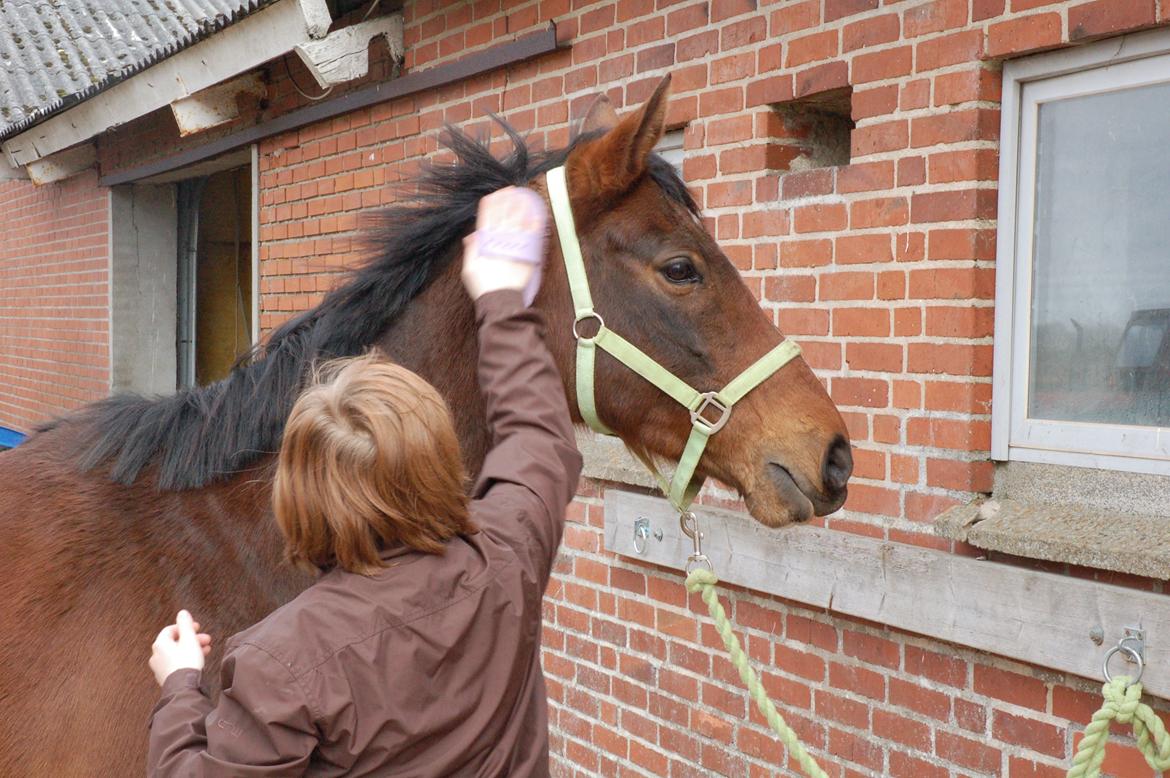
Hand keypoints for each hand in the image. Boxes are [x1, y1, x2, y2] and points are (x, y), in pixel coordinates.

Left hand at [149, 610, 212, 686]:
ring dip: (192, 649)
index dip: (185, 627)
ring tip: (206, 650)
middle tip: (205, 639)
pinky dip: (187, 659)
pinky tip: (198, 661)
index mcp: (160, 644)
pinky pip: (177, 663)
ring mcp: (160, 667)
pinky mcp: (165, 677)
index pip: (171, 629)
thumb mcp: (189, 639)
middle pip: (175, 642)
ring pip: (177, 653)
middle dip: (192, 639)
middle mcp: (157, 655)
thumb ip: (186, 624)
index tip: (197, 627)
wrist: (184, 687)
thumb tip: (182, 613)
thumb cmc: (186, 662)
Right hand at [461, 186, 547, 300]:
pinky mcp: (528, 255)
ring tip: (524, 197)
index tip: (494, 194)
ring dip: (520, 208)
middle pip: (504, 216)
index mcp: (485, 242)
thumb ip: (471, 250)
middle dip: (507, 201)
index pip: (487, 218)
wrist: (500, 301)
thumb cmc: (483, 286)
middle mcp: (501, 241)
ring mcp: (515, 246)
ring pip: (518, 222)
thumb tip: (472, 236)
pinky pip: (533, 237)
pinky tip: (538, 216)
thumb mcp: (469, 268)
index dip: (491, 204)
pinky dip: (535, 226)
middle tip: (511, 190)